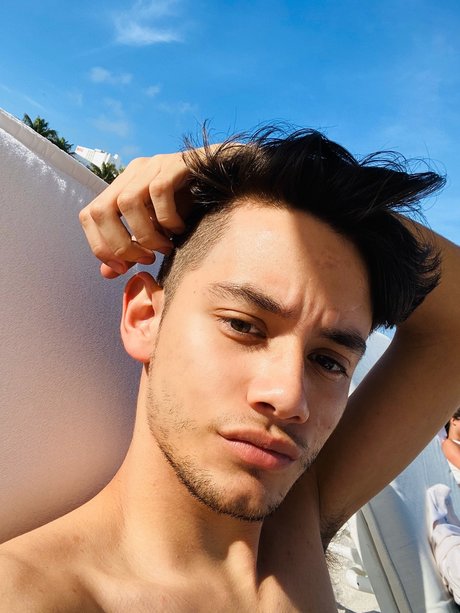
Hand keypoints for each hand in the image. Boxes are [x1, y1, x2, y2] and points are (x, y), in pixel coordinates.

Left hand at [79, 153, 189, 277]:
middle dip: (120, 245)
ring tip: (164, 248)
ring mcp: (154, 165)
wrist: (231, 180)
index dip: (99, 245)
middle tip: (145, 259)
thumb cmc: (194, 207)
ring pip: (127, 202)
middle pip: (102, 210)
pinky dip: (167, 218)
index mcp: (124, 187)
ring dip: (145, 235)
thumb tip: (107, 272)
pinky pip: (160, 192)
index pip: (89, 215)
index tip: (120, 268)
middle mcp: (134, 173)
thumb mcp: (159, 232)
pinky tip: (180, 229)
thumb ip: (133, 250)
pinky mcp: (177, 163)